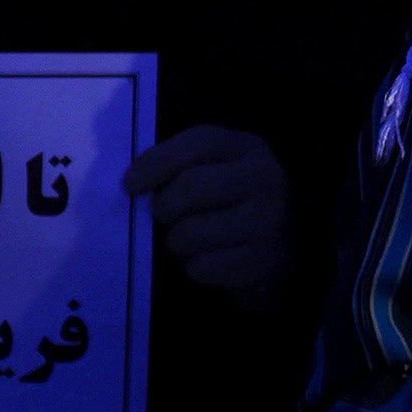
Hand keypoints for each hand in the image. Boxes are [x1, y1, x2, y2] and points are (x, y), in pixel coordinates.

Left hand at [123, 126, 290, 294]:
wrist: (281, 251)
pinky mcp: (262, 259)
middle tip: (166, 216)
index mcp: (247, 148)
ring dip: (178, 242)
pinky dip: (195, 267)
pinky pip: (202, 266)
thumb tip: (134, 182)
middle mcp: (264, 178)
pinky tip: (211, 259)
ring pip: (189, 233)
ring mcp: (268, 220)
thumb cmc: (232, 205)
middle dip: (164, 207)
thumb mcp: (217, 170)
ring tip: (194, 240)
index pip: (197, 144)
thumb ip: (181, 166)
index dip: (157, 162)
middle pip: (190, 188)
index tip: (130, 185)